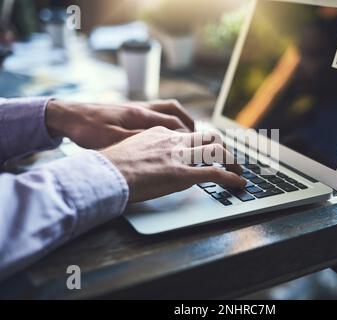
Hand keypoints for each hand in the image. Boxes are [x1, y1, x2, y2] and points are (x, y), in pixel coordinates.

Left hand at [45, 99, 194, 148]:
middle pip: (174, 111)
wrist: (68, 116)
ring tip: (187, 133)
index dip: (188, 135)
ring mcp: (135, 108)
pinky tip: (163, 131)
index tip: (198, 146)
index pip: (173, 123)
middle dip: (190, 124)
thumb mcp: (112, 139)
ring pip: (166, 109)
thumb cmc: (87, 129)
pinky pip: (155, 112)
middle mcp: (141, 108)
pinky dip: (166, 120)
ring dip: (180, 119)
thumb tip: (163, 143)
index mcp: (139, 115)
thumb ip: (138, 140)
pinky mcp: (129, 111)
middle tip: (199, 137)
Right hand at [100, 126, 245, 202]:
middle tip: (229, 159)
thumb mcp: (131, 150)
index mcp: (160, 134)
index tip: (206, 152)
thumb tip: (151, 161)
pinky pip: (215, 173)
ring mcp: (179, 156)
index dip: (201, 144)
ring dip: (231, 161)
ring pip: (216, 151)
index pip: (189, 135)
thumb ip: (146, 152)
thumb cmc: (111, 166)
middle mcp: (173, 140)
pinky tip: (239, 183)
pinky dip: (231, 177)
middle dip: (223, 148)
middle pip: (208, 137)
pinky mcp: (182, 173)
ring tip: (238, 171)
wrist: (105, 173)